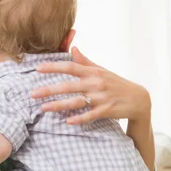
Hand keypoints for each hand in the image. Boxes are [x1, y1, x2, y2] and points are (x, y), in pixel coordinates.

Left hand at [31, 46, 150, 124]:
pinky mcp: (107, 111)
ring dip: (59, 106)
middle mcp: (96, 83)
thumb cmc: (116, 83)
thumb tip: (73, 48)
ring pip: (76, 102)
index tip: (38, 68)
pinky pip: (90, 115)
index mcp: (93, 72)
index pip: (70, 67)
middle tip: (32, 94)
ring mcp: (101, 98)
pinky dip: (79, 119)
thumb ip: (85, 61)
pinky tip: (67, 122)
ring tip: (43, 108)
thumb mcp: (101, 70)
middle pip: (69, 86)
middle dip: (49, 90)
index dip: (53, 67)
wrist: (139, 99)